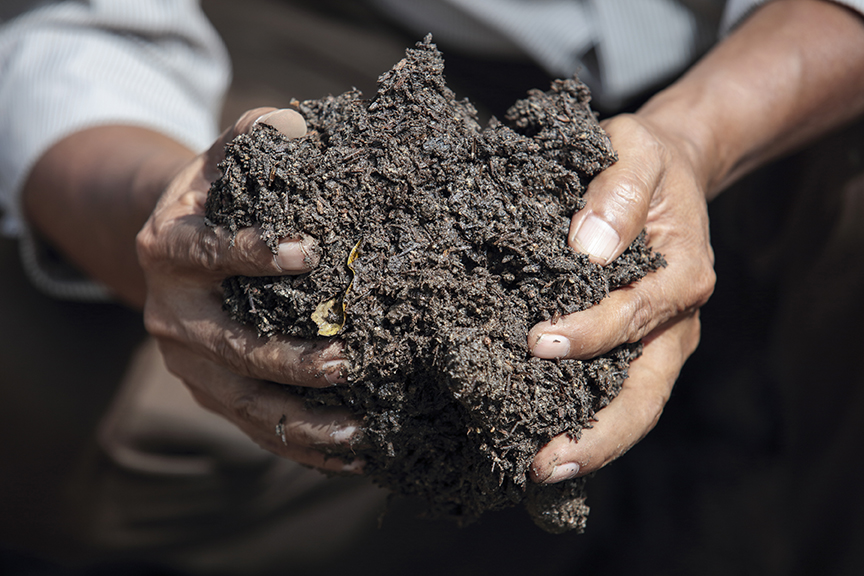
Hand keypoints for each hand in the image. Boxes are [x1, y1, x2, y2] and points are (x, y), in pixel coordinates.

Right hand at [137, 108, 361, 472]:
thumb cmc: (218, 198)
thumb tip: (304, 123)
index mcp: (169, 248)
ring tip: (361, 428)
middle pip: (230, 345)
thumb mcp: (227, 159)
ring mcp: (189, 363)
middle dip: (289, 356)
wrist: (176, 247)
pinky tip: (352, 453)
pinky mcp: (211, 393)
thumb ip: (259, 135)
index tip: (311, 252)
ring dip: (303, 418)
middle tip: (349, 358)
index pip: (207, 253)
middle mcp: (170, 313)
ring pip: (245, 401)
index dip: (252, 253)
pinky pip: (256, 427)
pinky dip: (302, 444)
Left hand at [528, 113, 715, 482]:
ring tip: (539, 470)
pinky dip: (584, 422)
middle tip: (545, 461)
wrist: (666, 172)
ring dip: (592, 443)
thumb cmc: (645, 160)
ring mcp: (658, 341)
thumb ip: (617, 191)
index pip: (637, 314)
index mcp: (683, 274)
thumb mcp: (635, 149)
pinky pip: (614, 392)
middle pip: (647, 392)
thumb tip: (586, 248)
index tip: (538, 340)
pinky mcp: (635, 348)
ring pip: (634, 406)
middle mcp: (675, 320)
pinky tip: (541, 440)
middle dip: (599, 432)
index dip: (591, 332)